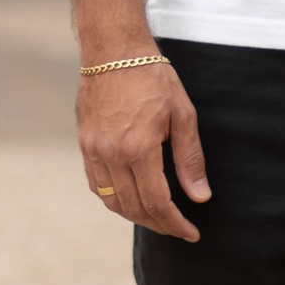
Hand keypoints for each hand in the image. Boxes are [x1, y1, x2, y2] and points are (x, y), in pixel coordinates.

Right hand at [78, 51, 210, 243]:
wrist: (113, 51)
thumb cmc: (152, 77)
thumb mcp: (182, 114)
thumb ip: (190, 159)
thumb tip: (200, 196)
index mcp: (139, 148)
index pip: (157, 203)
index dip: (176, 224)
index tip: (191, 233)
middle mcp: (112, 154)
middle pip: (134, 208)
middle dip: (159, 224)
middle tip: (178, 228)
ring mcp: (94, 151)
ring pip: (112, 201)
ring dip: (136, 216)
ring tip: (157, 217)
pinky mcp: (85, 144)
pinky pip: (97, 185)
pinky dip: (114, 199)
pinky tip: (131, 197)